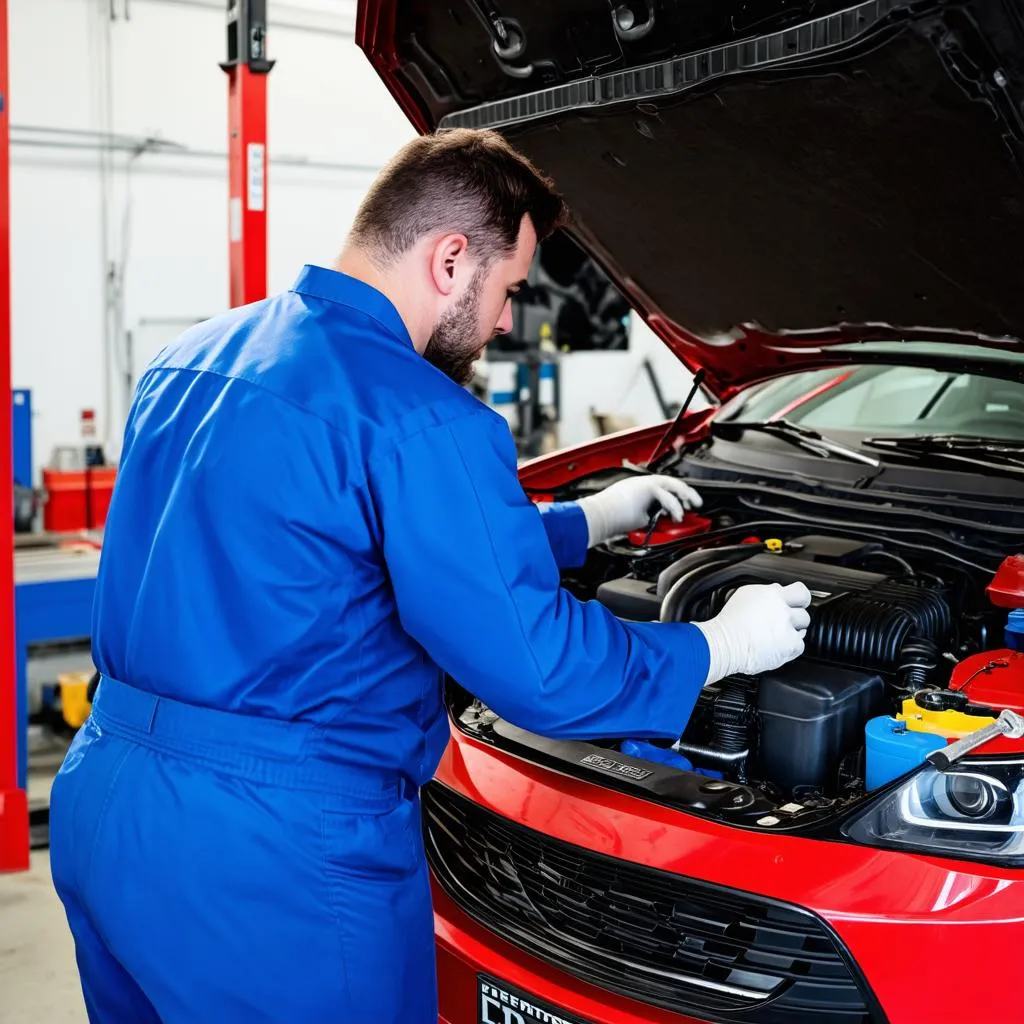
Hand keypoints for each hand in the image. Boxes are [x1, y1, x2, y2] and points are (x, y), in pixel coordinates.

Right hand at [576, 475, 702, 546]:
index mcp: (636, 491)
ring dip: (685, 495)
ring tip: (693, 506)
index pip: (661, 491)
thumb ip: (647, 518)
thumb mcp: (633, 521)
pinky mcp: (646, 485)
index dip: (675, 498)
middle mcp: (640, 483)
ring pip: (672, 484)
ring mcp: (642, 483)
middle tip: (696, 504)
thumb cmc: (608, 522)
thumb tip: (659, 526)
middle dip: (686, 493)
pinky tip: (677, 515)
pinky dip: (674, 505)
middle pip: (670, 483)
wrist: (598, 516)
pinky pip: (666, 493)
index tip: (684, 508)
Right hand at [693, 582, 811, 683]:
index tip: (798, 604)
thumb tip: (778, 590)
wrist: (725, 643)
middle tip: (782, 624)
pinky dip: (789, 648)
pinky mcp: (789, 646)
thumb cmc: (730, 622)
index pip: (801, 591)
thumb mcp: (745, 595)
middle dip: (794, 619)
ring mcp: (788, 629)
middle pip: (803, 613)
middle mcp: (783, 610)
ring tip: (775, 636)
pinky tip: (776, 646)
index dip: (801, 599)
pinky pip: (798, 646)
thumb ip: (766, 591)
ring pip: (802, 630)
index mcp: (773, 595)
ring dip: (792, 633)